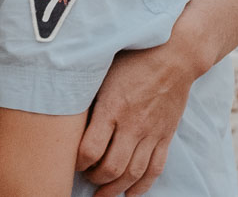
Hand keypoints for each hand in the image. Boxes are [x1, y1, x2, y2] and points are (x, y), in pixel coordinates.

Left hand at [77, 45, 196, 196]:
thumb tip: (62, 106)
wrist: (174, 54)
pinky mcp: (166, 135)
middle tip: (85, 179)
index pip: (90, 149)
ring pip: (133, 173)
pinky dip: (142, 186)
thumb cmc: (132, 57)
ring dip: (115, 189)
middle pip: (111, 168)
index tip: (71, 162)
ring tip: (102, 194)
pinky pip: (155, 168)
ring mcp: (151, 133)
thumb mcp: (102, 69)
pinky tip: (130, 194)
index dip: (77, 162)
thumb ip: (86, 92)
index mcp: (111, 107)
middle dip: (94, 179)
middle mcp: (132, 125)